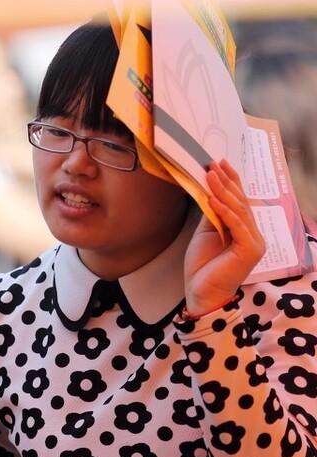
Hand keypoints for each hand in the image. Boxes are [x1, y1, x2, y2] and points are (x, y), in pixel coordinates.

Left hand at [183, 160, 265, 313]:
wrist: (201, 293)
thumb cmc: (203, 266)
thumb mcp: (206, 233)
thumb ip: (213, 214)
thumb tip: (211, 191)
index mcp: (245, 230)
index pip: (240, 201)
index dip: (232, 181)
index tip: (220, 163)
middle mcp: (254, 234)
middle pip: (241, 202)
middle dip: (227, 182)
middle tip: (214, 164)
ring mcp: (255, 242)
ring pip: (239, 211)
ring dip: (224, 191)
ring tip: (211, 175)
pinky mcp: (250, 250)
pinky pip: (237, 225)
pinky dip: (225, 211)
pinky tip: (214, 198)